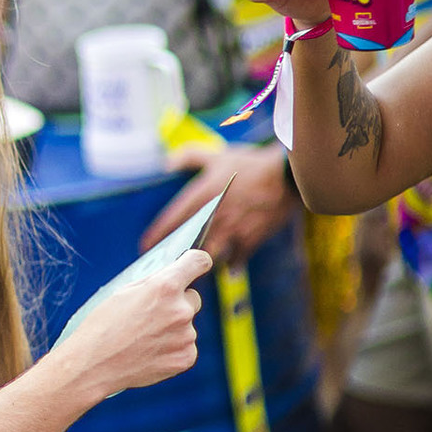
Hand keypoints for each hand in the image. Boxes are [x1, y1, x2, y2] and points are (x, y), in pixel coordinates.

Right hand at [54, 248, 210, 402]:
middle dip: (177, 303)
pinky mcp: (186, 357)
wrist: (92, 365)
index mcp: (165, 287)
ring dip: (172, 328)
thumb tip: (173, 276)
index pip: (199, 262)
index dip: (196, 262)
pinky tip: (150, 352)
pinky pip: (186, 346)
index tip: (193, 266)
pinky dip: (172, 348)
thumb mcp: (123, 292)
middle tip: (150, 316)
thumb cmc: (102, 326)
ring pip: (187, 325)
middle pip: (193, 297)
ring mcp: (186, 336)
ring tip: (144, 338)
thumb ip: (154, 282)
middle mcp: (181, 310)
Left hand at [140, 145, 298, 264]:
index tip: (144, 246)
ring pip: (210, 257)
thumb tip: (168, 162)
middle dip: (176, 259)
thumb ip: (190, 157)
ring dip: (201, 266)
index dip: (156, 234)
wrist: (287, 175)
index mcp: (202, 195)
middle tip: (166, 268)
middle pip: (187, 246)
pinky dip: (232, 265)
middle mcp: (214, 217)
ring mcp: (232, 231)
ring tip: (193, 275)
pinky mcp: (251, 239)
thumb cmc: (252, 164)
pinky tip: (228, 268)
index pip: (171, 219)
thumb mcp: (218, 155)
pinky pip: (237, 259)